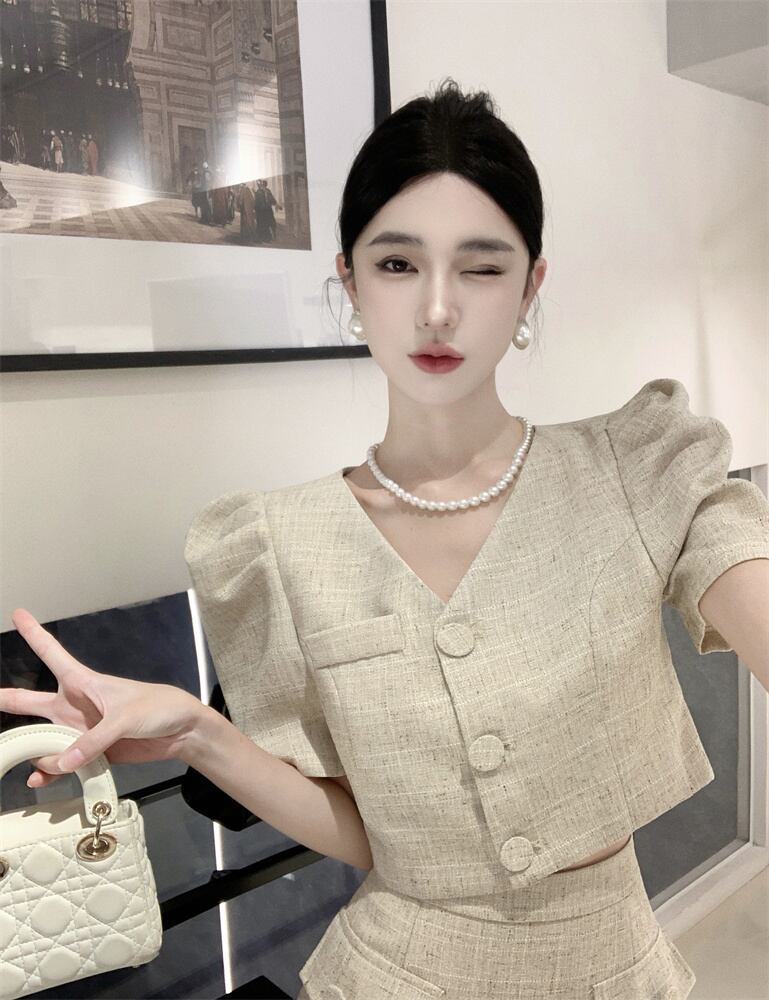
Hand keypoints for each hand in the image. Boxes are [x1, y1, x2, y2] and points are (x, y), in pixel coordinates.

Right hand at [2, 608, 204, 787]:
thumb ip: (93, 740)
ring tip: (40, 765)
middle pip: (33, 702)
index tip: (19, 613)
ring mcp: (80, 730)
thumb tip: (61, 762)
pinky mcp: (90, 753)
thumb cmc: (157, 708)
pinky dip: (49, 772)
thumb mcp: (125, 718)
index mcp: (84, 683)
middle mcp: (76, 705)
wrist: (181, 732)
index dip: (34, 634)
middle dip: (8, 700)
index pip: (52, 654)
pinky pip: (62, 763)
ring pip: (44, 739)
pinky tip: (39, 780)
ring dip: (36, 751)